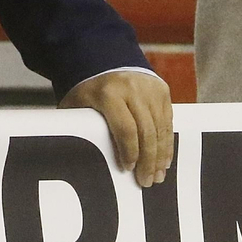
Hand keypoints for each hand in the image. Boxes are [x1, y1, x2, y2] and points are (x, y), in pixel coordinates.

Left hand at [61, 71, 173, 186]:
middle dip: (148, 160)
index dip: (129, 152)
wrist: (105, 60)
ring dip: (160, 156)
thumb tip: (73, 158)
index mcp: (108, 93)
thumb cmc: (88, 90)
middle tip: (146, 181)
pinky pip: (168, 122)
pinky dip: (167, 143)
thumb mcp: (77, 105)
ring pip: (160, 129)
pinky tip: (163, 159)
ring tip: (157, 176)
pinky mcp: (162, 90)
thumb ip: (77, 127)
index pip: (125, 129)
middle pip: (146, 132)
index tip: (127, 169)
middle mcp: (132, 89)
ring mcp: (149, 88)